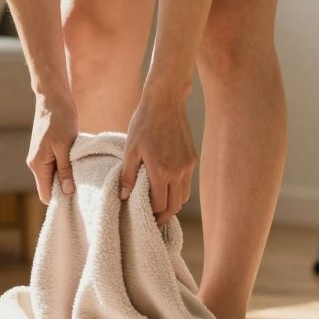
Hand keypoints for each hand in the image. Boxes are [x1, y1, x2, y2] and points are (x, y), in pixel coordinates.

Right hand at [26, 92, 78, 203]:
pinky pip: (56, 166)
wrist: (53, 97)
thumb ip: (65, 170)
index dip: (60, 200)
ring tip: (84, 176)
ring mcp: (41, 157)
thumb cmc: (59, 119)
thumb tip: (67, 191)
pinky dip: (66, 168)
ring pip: (54, 176)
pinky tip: (79, 165)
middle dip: (65, 190)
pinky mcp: (47, 150)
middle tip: (85, 189)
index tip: (77, 199)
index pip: (45, 195)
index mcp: (37, 165)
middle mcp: (36, 163)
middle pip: (50, 187)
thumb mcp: (65, 146)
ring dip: (67, 177)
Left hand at [119, 86, 195, 226]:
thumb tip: (124, 196)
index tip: (144, 215)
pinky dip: (179, 189)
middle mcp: (178, 172)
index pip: (160, 204)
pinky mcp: (193, 158)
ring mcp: (188, 166)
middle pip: (175, 205)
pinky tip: (167, 185)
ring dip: (173, 202)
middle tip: (153, 217)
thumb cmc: (144, 123)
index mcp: (161, 171)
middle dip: (164, 214)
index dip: (152, 213)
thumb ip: (128, 175)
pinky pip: (187, 182)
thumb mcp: (130, 149)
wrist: (166, 102)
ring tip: (160, 202)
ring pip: (184, 196)